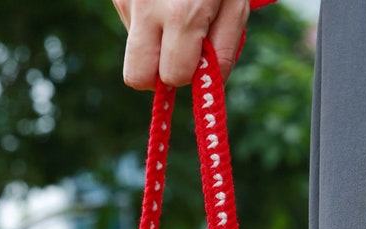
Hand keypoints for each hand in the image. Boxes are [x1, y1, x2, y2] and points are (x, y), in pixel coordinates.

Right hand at [112, 0, 249, 89]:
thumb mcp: (235, 3)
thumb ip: (222, 49)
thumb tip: (205, 85)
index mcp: (182, 14)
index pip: (172, 78)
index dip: (186, 74)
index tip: (195, 61)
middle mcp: (146, 7)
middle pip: (136, 76)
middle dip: (156, 74)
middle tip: (176, 52)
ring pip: (133, 46)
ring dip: (154, 38)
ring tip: (176, 5)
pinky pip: (130, 21)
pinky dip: (148, 16)